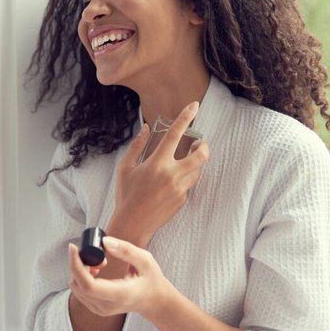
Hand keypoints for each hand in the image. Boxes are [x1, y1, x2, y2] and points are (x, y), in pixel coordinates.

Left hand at [68, 236, 172, 316]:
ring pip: (75, 287)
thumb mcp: (145, 260)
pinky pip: (79, 290)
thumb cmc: (151, 280)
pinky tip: (97, 269)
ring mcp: (100, 309)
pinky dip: (82, 276)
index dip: (76, 265)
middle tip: (95, 253)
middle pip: (77, 285)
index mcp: (120, 295)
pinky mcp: (96, 307)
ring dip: (80, 269)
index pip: (88, 285)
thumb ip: (126, 250)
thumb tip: (105, 241)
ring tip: (100, 261)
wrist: (154, 301)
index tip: (74, 247)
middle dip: (78, 263)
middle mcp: (107, 306)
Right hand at [109, 101, 209, 246]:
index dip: (186, 117)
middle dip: (204, 146)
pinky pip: (189, 184)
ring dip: (194, 163)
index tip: (194, 105)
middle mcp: (172, 175)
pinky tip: (172, 181)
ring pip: (197, 170)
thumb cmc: (126, 195)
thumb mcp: (125, 168)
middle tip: (199, 143)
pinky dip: (185, 178)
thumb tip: (146, 128)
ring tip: (183, 162)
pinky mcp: (183, 200)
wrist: (133, 225)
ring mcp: (180, 189)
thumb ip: (137, 146)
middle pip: (201, 155)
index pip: (175, 134)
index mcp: (157, 163)